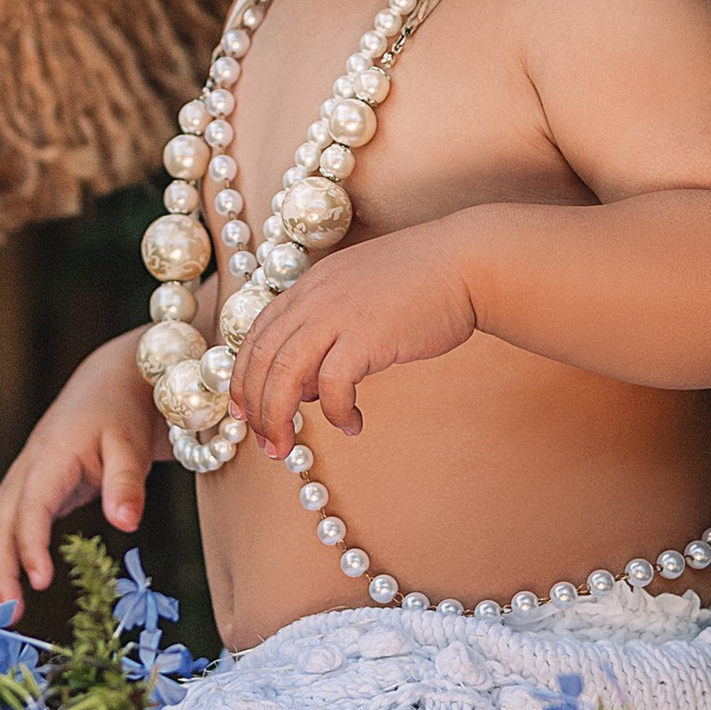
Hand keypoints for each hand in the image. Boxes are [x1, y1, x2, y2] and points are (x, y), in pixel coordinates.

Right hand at [0, 336, 163, 613]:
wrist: (109, 385)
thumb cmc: (123, 416)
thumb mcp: (132, 446)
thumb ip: (126, 484)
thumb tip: (126, 523)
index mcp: (52, 456)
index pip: (31, 506)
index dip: (30, 544)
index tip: (39, 581)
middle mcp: (26, 469)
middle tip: (5, 614)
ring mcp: (20, 479)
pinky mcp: (23, 491)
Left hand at [230, 222, 479, 452]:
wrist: (467, 262)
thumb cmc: (425, 283)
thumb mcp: (362, 297)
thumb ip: (329, 332)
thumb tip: (305, 386)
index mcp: (312, 285)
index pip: (258, 333)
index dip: (243, 375)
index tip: (245, 409)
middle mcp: (315, 297)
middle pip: (261, 357)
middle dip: (256, 407)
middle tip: (266, 442)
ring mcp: (337, 314)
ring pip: (283, 374)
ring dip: (278, 417)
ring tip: (286, 447)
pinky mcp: (365, 336)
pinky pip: (331, 385)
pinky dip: (335, 411)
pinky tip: (352, 423)